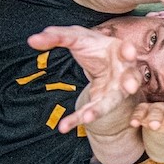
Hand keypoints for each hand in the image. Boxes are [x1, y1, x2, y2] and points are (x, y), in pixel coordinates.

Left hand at [27, 25, 141, 132]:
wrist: (100, 59)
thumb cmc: (92, 45)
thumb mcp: (75, 37)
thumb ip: (56, 37)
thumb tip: (32, 41)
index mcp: (119, 50)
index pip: (127, 49)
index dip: (129, 51)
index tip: (129, 51)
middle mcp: (123, 71)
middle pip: (130, 78)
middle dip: (131, 82)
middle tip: (131, 87)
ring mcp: (116, 90)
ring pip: (112, 101)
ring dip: (101, 109)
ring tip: (88, 116)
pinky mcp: (104, 102)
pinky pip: (93, 112)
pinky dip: (79, 119)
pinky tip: (64, 126)